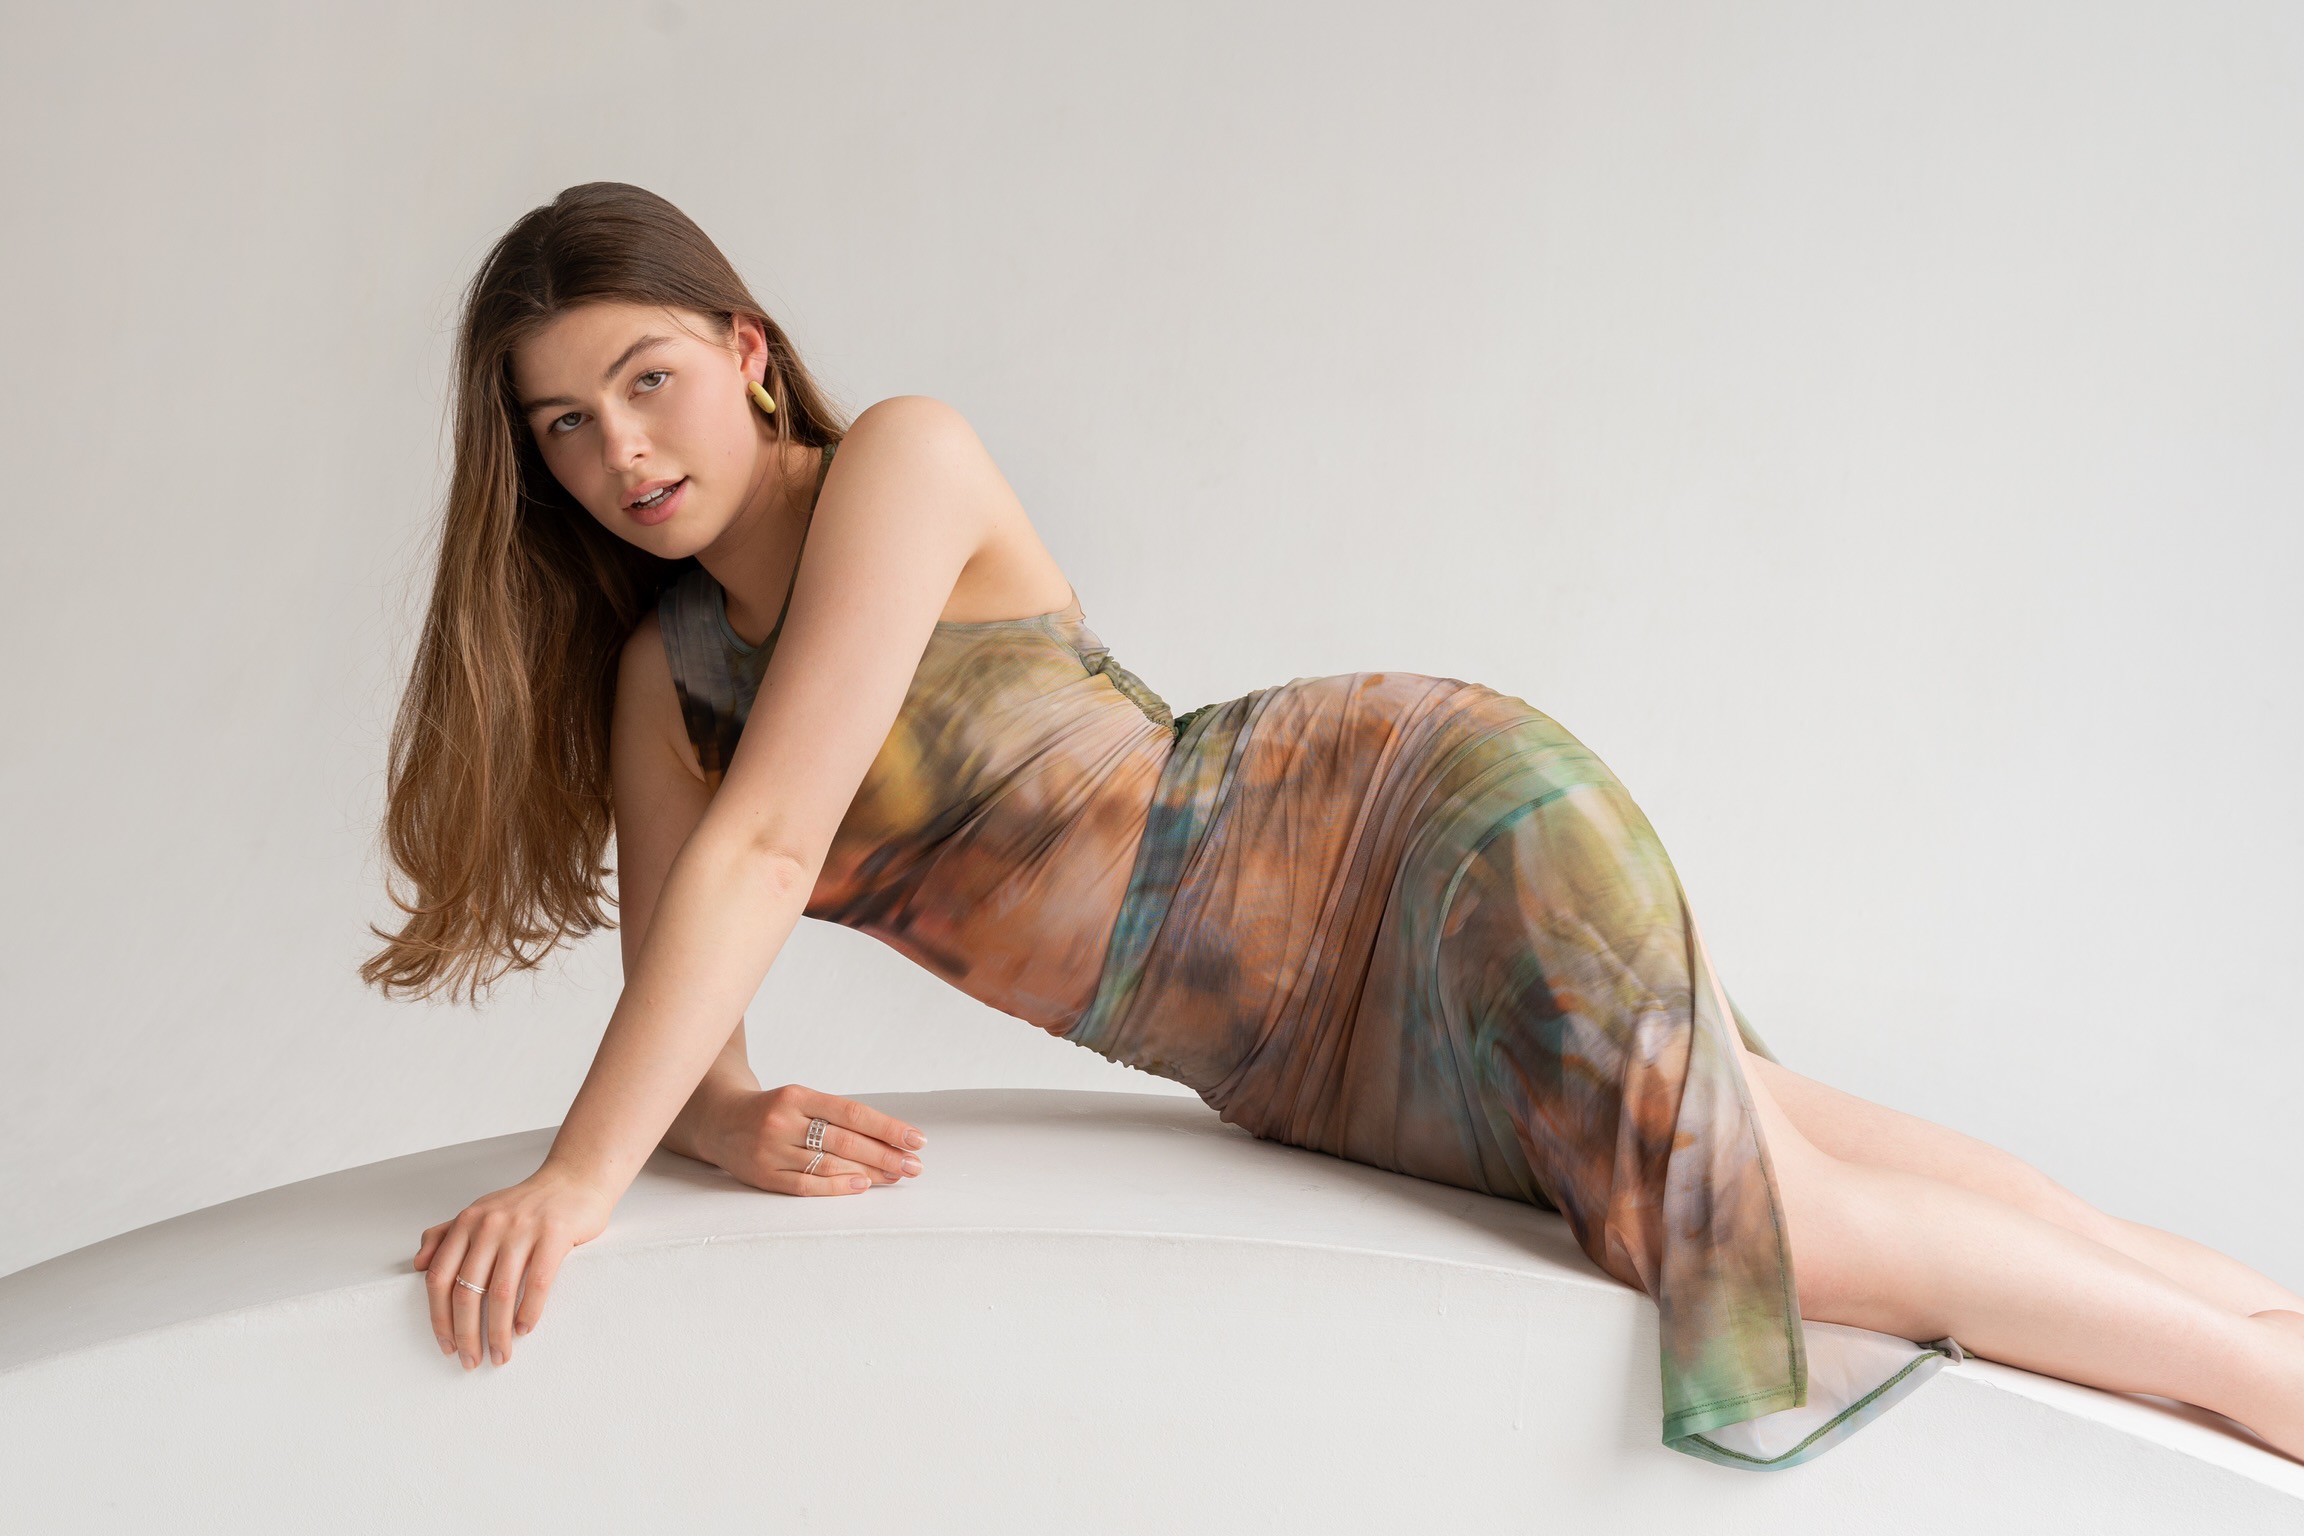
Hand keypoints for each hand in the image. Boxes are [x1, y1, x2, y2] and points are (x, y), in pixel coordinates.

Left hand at [413, 1165, 614, 1369]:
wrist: (575, 1178)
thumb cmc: (527, 1203)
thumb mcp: (480, 1211)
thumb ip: (446, 1234)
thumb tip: (418, 1264)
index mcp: (467, 1222)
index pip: (440, 1278)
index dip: (439, 1318)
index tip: (446, 1346)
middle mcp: (489, 1224)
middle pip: (467, 1291)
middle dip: (466, 1334)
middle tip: (471, 1361)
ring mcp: (522, 1229)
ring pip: (500, 1293)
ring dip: (498, 1332)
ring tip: (501, 1355)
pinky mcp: (554, 1234)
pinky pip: (537, 1282)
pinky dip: (529, 1312)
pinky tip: (525, 1329)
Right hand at [703, 1083, 927, 1195]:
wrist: (718, 1120)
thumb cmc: (772, 1110)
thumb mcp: (800, 1100)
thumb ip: (837, 1116)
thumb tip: (888, 1139)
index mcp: (796, 1096)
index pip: (851, 1112)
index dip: (887, 1127)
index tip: (916, 1140)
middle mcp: (782, 1122)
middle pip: (844, 1141)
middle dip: (885, 1155)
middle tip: (914, 1165)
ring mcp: (770, 1151)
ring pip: (828, 1165)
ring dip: (868, 1173)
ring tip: (895, 1175)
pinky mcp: (763, 1176)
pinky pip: (805, 1185)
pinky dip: (836, 1187)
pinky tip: (861, 1186)